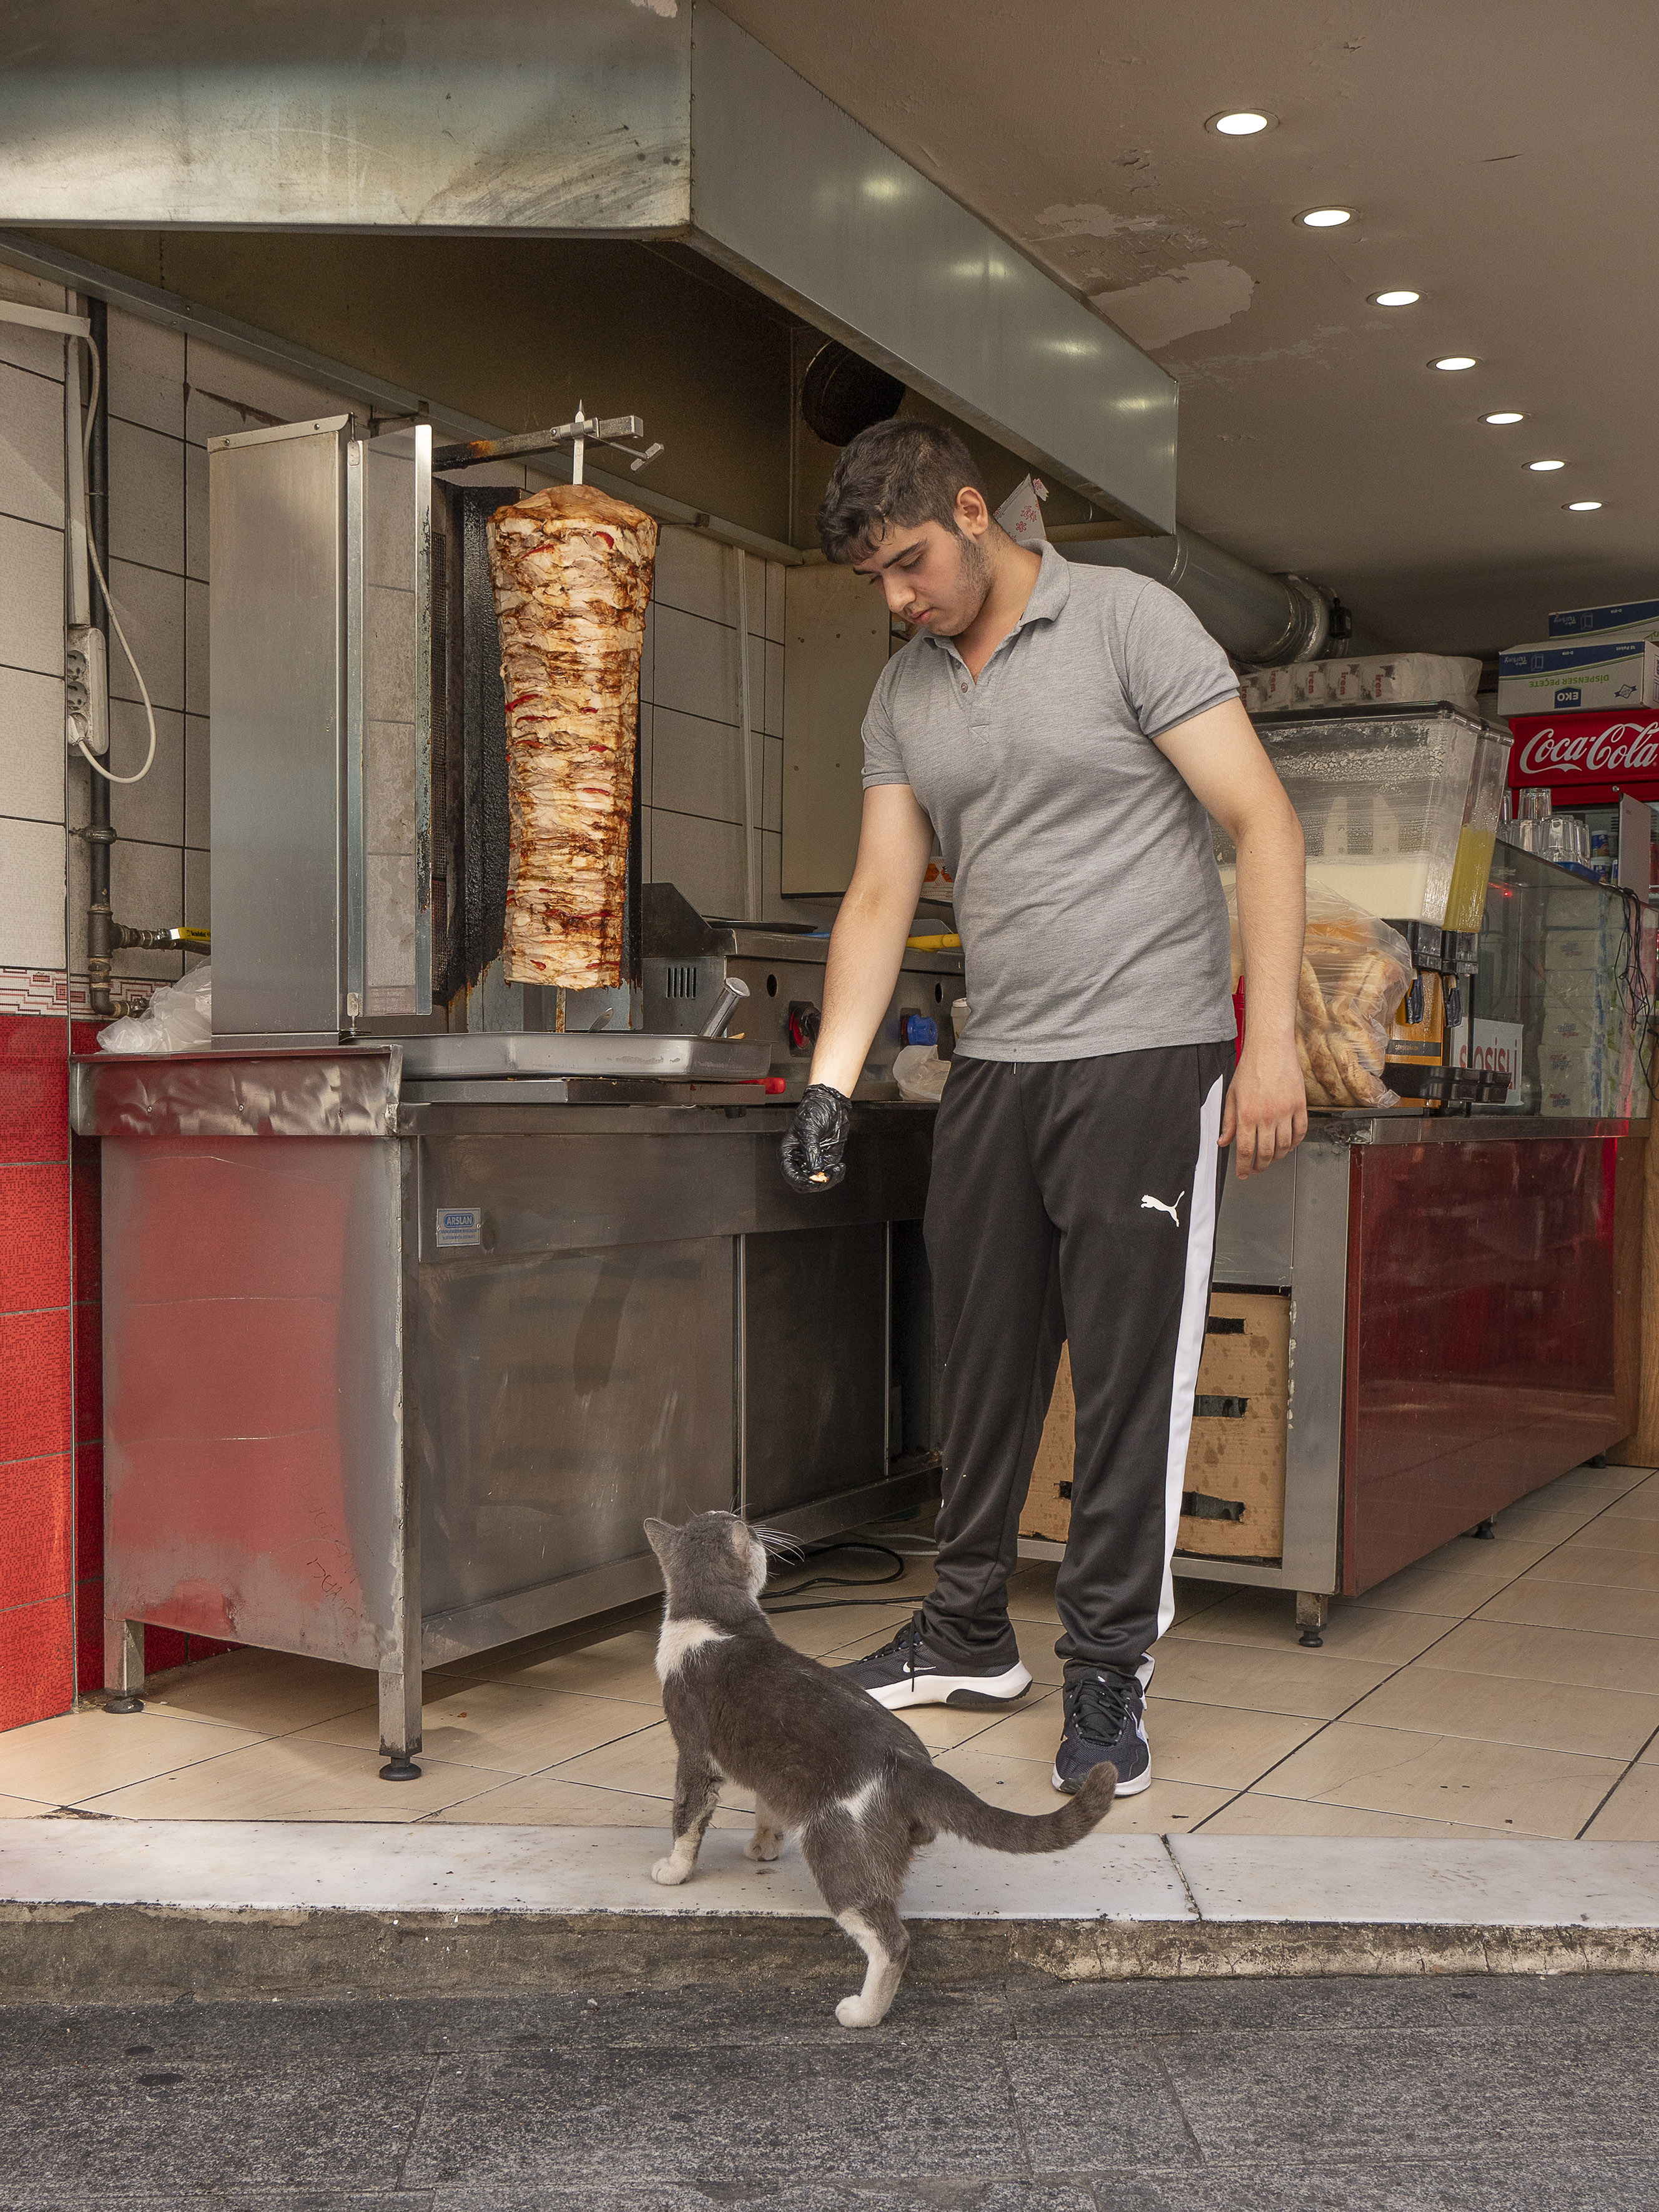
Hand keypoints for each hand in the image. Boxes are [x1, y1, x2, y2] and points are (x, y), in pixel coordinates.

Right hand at [781, 1084, 851, 1190]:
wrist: (830, 1103)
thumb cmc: (813, 1110)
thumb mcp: (809, 1130)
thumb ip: (811, 1151)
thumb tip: (815, 1169)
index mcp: (789, 1152)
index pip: (790, 1174)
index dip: (800, 1181)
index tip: (811, 1180)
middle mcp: (800, 1159)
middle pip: (803, 1182)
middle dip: (815, 1183)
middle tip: (825, 1176)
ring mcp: (814, 1160)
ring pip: (818, 1182)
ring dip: (828, 1180)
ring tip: (836, 1170)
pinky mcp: (827, 1159)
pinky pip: (830, 1175)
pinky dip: (836, 1176)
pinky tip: (840, 1167)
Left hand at [1220, 1036, 1307, 1178]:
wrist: (1270, 1048)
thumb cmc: (1250, 1068)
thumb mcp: (1232, 1095)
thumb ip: (1228, 1121)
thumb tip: (1223, 1141)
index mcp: (1247, 1114)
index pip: (1245, 1150)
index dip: (1243, 1166)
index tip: (1243, 1173)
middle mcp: (1267, 1116)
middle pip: (1265, 1153)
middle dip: (1260, 1166)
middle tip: (1256, 1169)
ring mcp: (1285, 1112)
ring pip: (1284, 1146)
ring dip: (1277, 1157)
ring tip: (1271, 1157)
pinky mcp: (1300, 1105)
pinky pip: (1300, 1132)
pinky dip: (1295, 1143)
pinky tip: (1288, 1144)